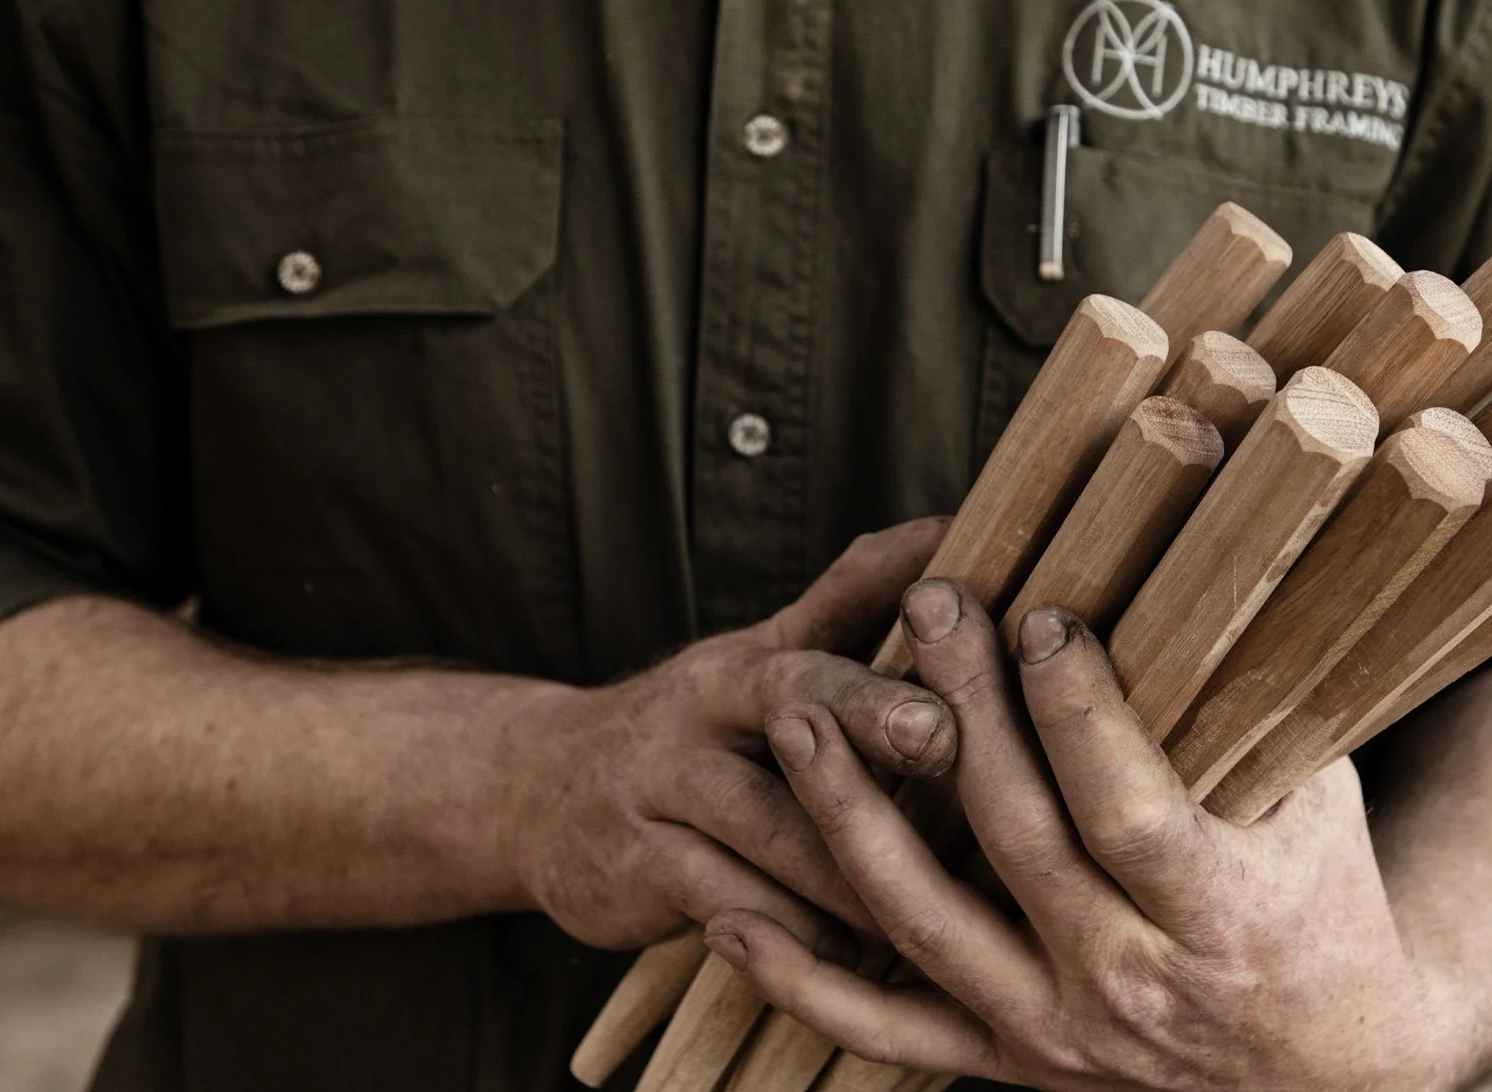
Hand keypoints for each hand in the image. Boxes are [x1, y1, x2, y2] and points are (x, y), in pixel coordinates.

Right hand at [510, 519, 957, 952]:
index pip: (833, 600)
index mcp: (756, 654)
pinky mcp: (638, 864)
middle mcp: (708, 703)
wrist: (530, 793)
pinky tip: (848, 960)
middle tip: (940, 734)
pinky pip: (728, 902)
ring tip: (927, 898)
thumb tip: (949, 531)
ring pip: (767, 821)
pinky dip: (793, 933)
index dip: (895, 580)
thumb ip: (852, 605)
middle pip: (795, 696)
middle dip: (870, 712)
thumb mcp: (759, 660)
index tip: (961, 571)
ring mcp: (665, 782)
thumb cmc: (691, 729)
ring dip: (849, 864)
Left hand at [707, 580, 1470, 1091]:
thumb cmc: (1321, 899)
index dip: (1077, 713)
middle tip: (930, 606)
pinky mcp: (1006, 1064)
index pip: (1129, 810)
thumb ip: (1253, 703)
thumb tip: (1204, 560)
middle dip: (965, 714)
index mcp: (1219, 916)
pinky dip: (802, 984)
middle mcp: (1128, 983)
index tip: (1040, 615)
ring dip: (850, 823)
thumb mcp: (1319, 800)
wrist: (1325, 1067)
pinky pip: (884, 1034)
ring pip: (926, 929)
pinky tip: (730, 919)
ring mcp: (1056, 1032)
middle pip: (1019, 844)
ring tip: (794, 720)